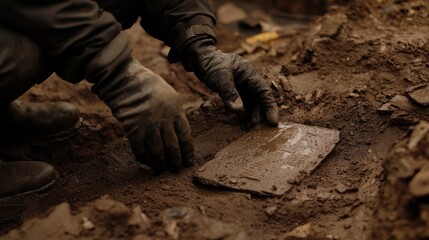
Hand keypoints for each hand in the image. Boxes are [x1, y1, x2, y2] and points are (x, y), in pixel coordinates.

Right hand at [93, 58, 193, 172]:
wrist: (126, 79)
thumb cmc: (147, 85)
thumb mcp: (169, 95)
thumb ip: (174, 113)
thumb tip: (177, 131)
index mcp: (177, 110)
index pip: (186, 136)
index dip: (188, 152)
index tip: (189, 162)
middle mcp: (165, 119)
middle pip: (173, 147)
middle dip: (175, 162)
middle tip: (175, 170)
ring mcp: (149, 125)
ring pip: (157, 151)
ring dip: (159, 163)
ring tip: (160, 169)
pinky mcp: (134, 129)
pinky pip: (140, 149)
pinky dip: (143, 157)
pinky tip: (144, 161)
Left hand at [182, 40, 278, 128]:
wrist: (201, 59)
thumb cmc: (211, 65)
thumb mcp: (220, 79)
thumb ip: (229, 94)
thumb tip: (239, 111)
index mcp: (249, 73)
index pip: (264, 91)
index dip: (269, 107)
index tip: (272, 121)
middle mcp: (249, 79)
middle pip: (259, 98)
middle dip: (259, 114)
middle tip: (255, 128)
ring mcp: (242, 84)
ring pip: (251, 102)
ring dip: (250, 114)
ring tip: (246, 127)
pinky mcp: (236, 88)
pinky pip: (243, 101)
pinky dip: (243, 111)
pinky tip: (240, 120)